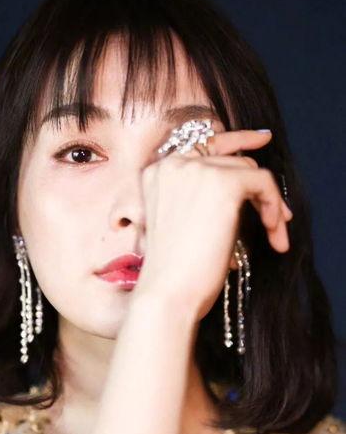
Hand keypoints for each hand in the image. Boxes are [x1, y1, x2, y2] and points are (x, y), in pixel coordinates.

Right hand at [131, 128, 292, 320]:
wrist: (168, 293)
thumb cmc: (175, 271)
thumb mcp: (180, 223)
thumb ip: (201, 196)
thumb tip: (247, 186)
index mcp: (157, 171)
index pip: (203, 144)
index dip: (236, 139)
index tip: (262, 139)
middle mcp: (174, 163)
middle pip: (232, 160)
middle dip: (257, 189)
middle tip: (276, 218)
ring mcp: (197, 170)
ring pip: (250, 172)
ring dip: (268, 205)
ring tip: (274, 235)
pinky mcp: (224, 183)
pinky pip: (263, 182)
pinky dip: (273, 207)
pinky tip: (273, 233)